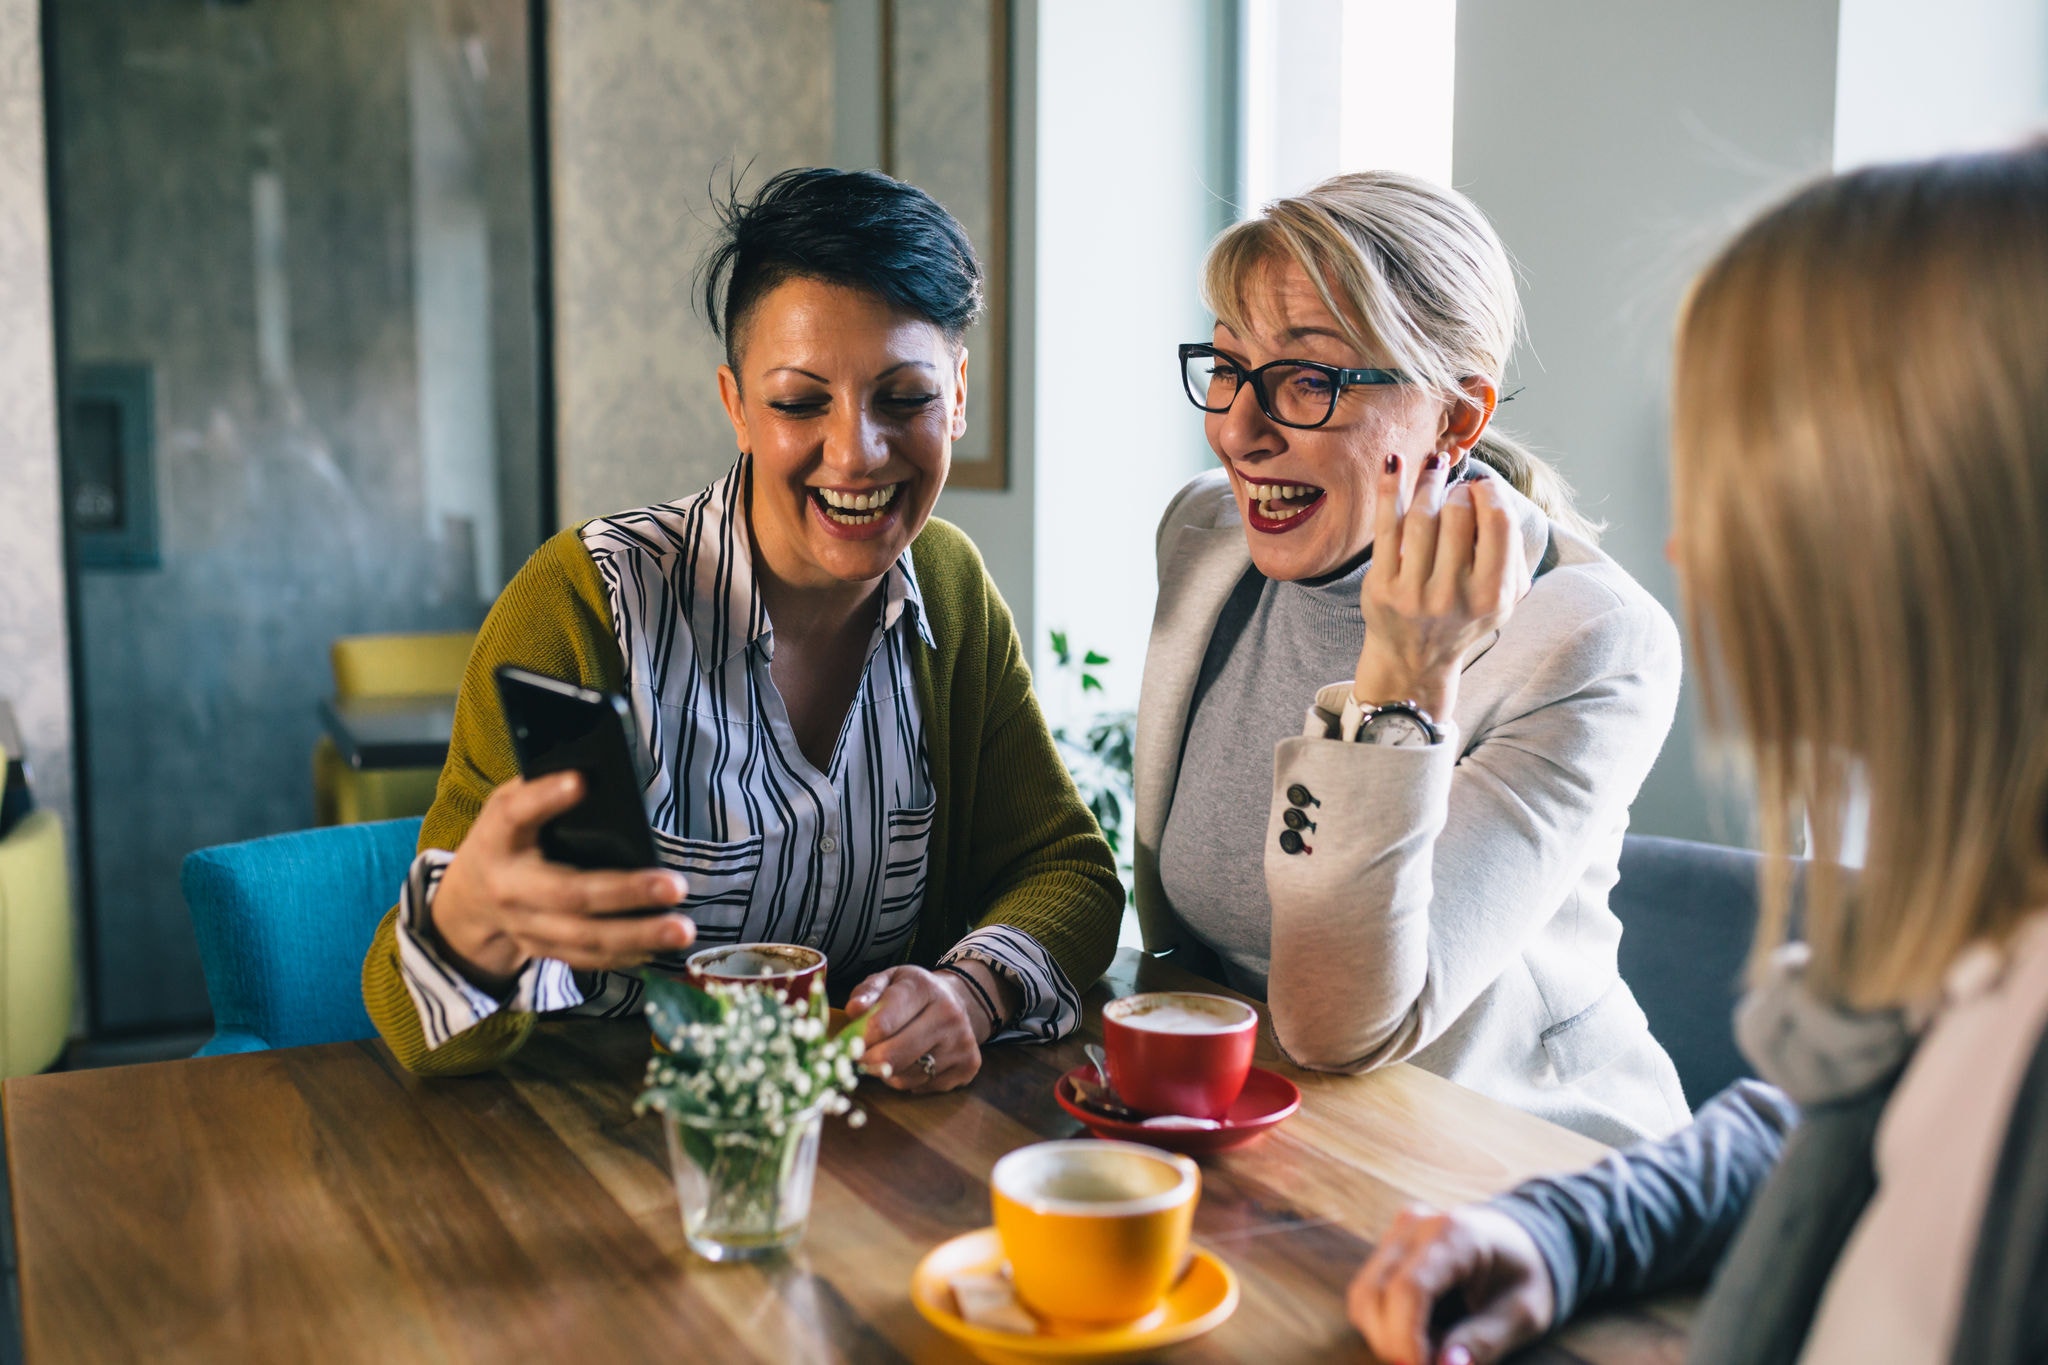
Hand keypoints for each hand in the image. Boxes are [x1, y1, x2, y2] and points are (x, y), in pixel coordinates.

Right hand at [426, 772, 695, 992]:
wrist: (468, 901)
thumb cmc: (506, 840)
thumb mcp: (509, 805)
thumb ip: (542, 789)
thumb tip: (600, 771)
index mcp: (499, 838)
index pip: (516, 814)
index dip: (545, 797)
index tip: (581, 781)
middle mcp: (509, 887)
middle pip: (568, 894)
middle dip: (625, 892)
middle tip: (675, 886)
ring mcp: (525, 925)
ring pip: (584, 937)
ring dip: (637, 935)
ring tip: (681, 929)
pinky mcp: (541, 950)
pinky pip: (585, 958)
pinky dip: (624, 955)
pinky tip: (658, 947)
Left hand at [845, 965, 993, 1092]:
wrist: (956, 1001)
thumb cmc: (912, 994)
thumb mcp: (888, 981)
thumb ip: (866, 992)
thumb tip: (854, 1010)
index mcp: (924, 988)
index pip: (881, 1024)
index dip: (859, 1040)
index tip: (851, 1045)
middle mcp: (949, 1013)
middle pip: (893, 1056)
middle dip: (869, 1061)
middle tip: (860, 1058)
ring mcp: (962, 1041)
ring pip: (906, 1077)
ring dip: (888, 1073)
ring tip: (889, 1056)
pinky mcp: (969, 1065)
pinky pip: (923, 1087)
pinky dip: (910, 1081)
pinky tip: (913, 1062)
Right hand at [1347, 1203, 1555, 1364]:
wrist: (1522, 1241)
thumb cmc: (1526, 1277)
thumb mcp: (1524, 1315)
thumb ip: (1484, 1341)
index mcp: (1456, 1233)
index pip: (1410, 1288)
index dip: (1406, 1338)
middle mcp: (1416, 1225)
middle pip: (1375, 1293)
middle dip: (1392, 1344)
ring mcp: (1397, 1232)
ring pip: (1363, 1296)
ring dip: (1385, 1337)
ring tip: (1425, 1353)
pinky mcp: (1387, 1246)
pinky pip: (1366, 1294)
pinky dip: (1383, 1325)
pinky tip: (1418, 1336)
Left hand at [1356, 453, 1528, 719]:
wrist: (1414, 661)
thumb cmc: (1463, 617)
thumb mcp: (1504, 598)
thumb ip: (1511, 551)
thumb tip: (1493, 491)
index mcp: (1493, 595)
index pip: (1499, 522)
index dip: (1490, 493)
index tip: (1481, 488)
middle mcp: (1454, 595)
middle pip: (1458, 513)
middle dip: (1458, 490)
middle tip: (1456, 489)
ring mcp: (1414, 592)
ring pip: (1421, 515)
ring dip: (1427, 481)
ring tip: (1433, 467)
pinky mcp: (1382, 586)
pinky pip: (1385, 525)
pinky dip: (1389, 488)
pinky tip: (1394, 462)